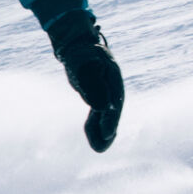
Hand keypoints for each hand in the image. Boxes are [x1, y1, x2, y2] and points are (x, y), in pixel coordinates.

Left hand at [47, 12, 124, 152]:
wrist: (77, 44)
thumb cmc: (80, 54)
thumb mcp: (83, 66)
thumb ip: (91, 85)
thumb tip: (101, 108)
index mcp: (113, 78)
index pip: (114, 102)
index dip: (111, 120)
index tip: (107, 134)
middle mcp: (113, 87)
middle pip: (113, 112)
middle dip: (108, 131)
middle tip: (100, 149)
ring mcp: (107, 91)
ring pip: (106, 115)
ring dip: (101, 132)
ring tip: (98, 149)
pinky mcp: (98, 95)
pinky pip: (98, 114)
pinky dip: (95, 125)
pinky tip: (91, 136)